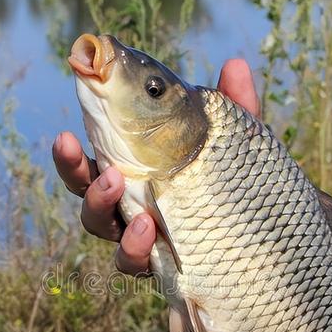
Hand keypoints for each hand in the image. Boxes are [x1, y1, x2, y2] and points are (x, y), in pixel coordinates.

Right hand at [52, 59, 260, 273]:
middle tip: (73, 145)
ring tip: (115, 181)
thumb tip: (235, 63)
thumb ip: (233, 112)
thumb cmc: (241, 191)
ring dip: (99, 204)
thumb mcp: (238, 149)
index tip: (65, 133)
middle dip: (75, 173)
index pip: (96, 164)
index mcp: (140, 176)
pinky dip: (134, 247)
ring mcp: (144, 240)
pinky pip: (134, 263)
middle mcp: (133, 208)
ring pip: (102, 229)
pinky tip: (148, 229)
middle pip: (87, 194)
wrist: (265, 248)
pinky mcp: (159, 268)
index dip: (73, 155)